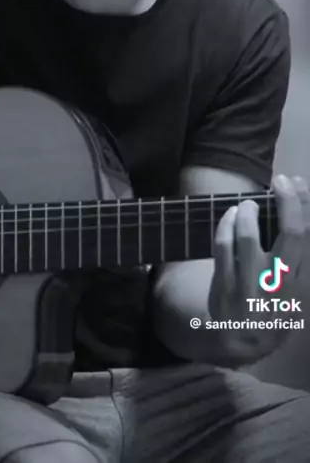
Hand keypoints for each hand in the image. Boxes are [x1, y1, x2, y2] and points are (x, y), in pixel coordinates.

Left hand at [208, 173, 309, 362]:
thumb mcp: (295, 294)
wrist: (240, 343)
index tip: (298, 184)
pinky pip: (223, 247)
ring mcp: (251, 286)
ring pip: (250, 238)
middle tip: (281, 181)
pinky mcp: (224, 285)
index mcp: (300, 283)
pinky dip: (226, 224)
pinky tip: (229, 215)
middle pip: (289, 234)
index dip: (303, 206)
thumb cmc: (271, 310)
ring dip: (248, 212)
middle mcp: (280, 285)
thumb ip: (299, 259)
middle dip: (287, 201)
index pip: (307, 238)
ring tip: (247, 203)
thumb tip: (302, 211)